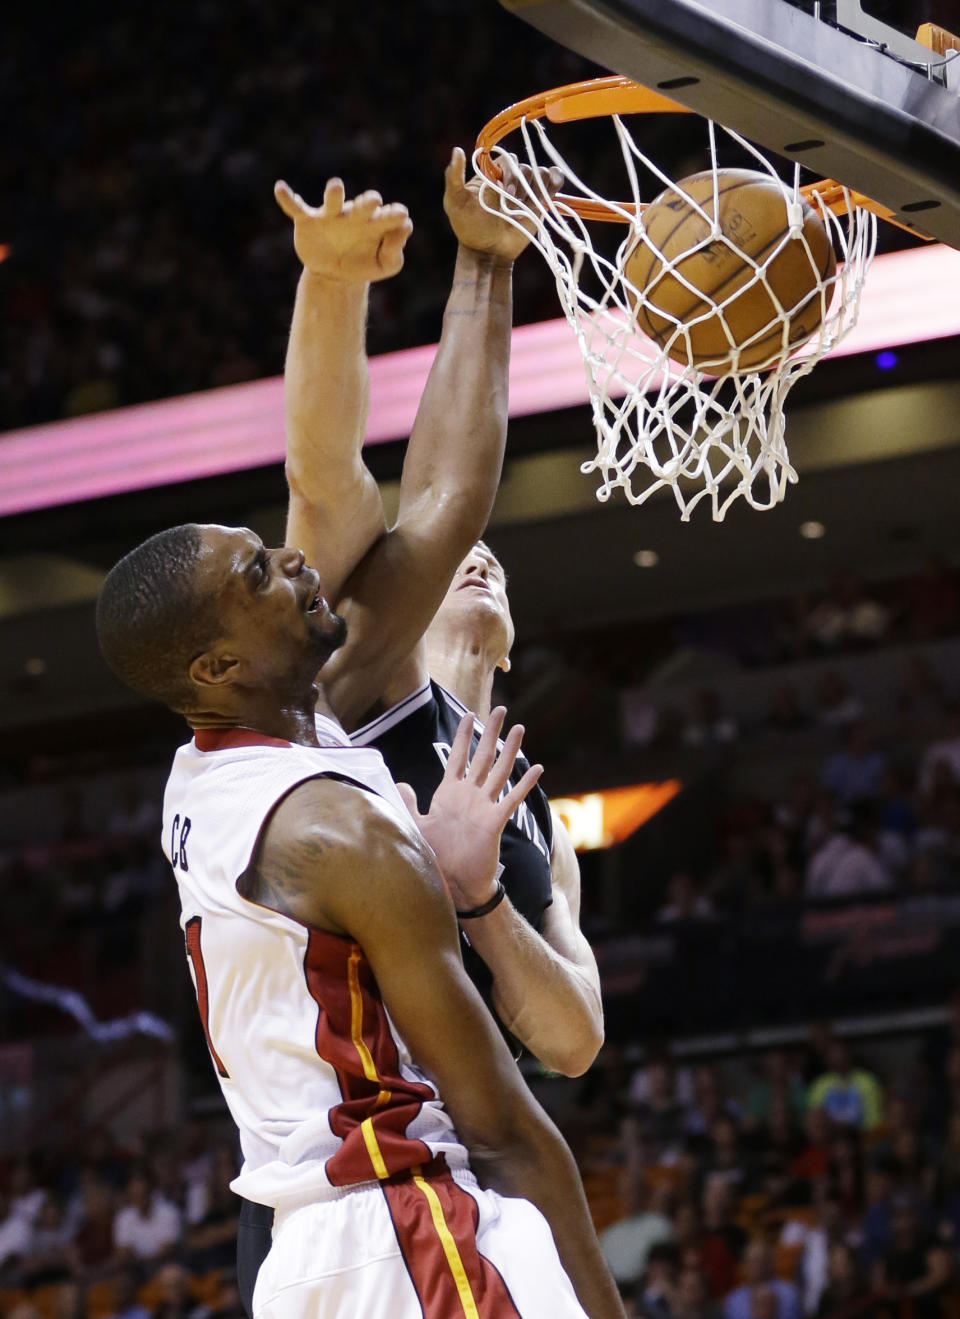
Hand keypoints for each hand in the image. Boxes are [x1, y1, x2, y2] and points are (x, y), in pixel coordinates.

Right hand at [274, 178, 413, 282]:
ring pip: (333, 201)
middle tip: (374, 201)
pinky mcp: (308, 221)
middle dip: (367, 202)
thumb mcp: (386, 265)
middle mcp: (354, 215)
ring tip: (336, 187)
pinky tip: (280, 188)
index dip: (393, 215)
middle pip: (363, 205)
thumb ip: (397, 251)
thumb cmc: (364, 264)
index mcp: (375, 224)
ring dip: (334, 194)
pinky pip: (297, 208)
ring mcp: (330, 217)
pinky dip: (288, 198)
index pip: (387, 216)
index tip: (401, 215)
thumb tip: (406, 227)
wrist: (334, 277)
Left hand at [397, 708, 542, 912]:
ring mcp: (484, 806)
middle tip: (501, 709)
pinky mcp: (495, 821)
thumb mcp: (417, 825)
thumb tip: (400, 783)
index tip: (469, 714)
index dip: (464, 735)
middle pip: (482, 756)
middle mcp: (469, 795)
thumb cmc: (436, 855)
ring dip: (510, 750)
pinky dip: (524, 784)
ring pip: (499, 771)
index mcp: (450, 793)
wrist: (453, 883)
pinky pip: (512, 799)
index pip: (458, 756)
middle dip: (491, 732)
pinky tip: (537, 769)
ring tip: (521, 728)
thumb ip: (410, 803)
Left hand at [443, 147, 562, 262]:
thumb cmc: (469, 227)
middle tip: (512, 206)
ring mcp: (528, 188)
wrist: (488, 252)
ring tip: (526, 208)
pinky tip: (548, 191)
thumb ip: (453, 176)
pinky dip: (555, 181)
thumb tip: (457, 149)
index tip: (505, 192)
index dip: (509, 172)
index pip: (507, 159)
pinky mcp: (542, 200)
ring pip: (541, 173)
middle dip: (521, 185)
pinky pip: (554, 180)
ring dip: (537, 188)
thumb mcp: (454, 201)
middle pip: (525, 167)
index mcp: (492, 172)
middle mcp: (511, 177)